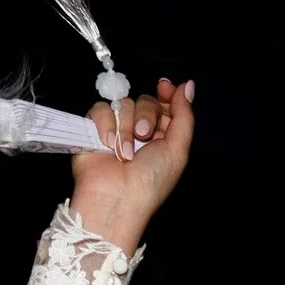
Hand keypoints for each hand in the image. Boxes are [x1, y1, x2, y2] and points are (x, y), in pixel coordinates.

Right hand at [68, 76, 194, 250]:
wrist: (115, 199)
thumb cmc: (149, 182)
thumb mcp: (177, 150)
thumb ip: (184, 116)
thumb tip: (189, 85)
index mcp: (164, 138)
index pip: (166, 104)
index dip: (167, 93)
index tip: (165, 87)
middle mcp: (141, 133)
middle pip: (145, 101)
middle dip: (147, 114)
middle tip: (144, 135)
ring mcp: (117, 131)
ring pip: (123, 103)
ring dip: (126, 126)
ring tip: (125, 152)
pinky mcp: (94, 131)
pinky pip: (100, 109)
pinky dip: (105, 125)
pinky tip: (107, 144)